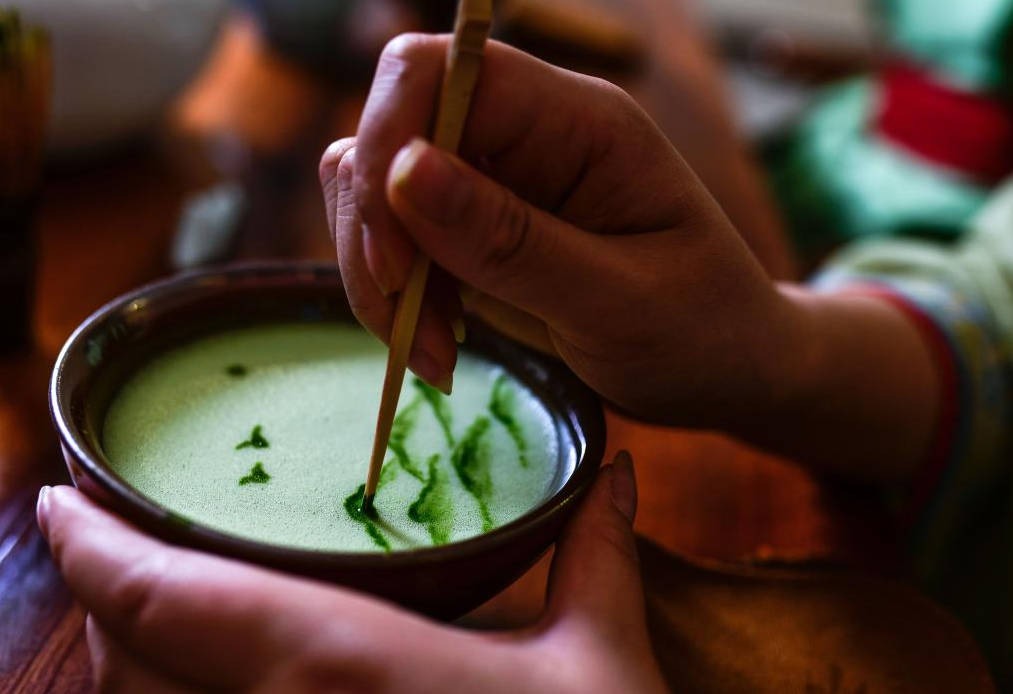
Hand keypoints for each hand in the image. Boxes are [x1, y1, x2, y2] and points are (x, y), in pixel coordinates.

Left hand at [38, 453, 667, 692]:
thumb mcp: (598, 661)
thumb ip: (595, 555)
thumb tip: (611, 472)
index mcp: (341, 664)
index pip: (169, 599)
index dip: (94, 549)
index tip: (63, 502)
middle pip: (129, 658)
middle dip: (112, 595)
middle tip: (125, 540)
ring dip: (130, 655)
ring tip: (151, 603)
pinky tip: (204, 682)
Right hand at [320, 35, 790, 426]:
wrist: (725, 369)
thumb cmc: (702, 330)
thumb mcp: (619, 299)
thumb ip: (511, 239)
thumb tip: (399, 170)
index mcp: (576, 121)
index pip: (435, 74)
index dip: (387, 148)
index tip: (398, 264)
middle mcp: (523, 135)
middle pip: (386, 132)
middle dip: (376, 236)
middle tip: (418, 334)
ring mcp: (492, 182)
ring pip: (373, 190)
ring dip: (379, 276)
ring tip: (436, 354)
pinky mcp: (472, 233)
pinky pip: (393, 242)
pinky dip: (393, 297)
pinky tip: (439, 346)